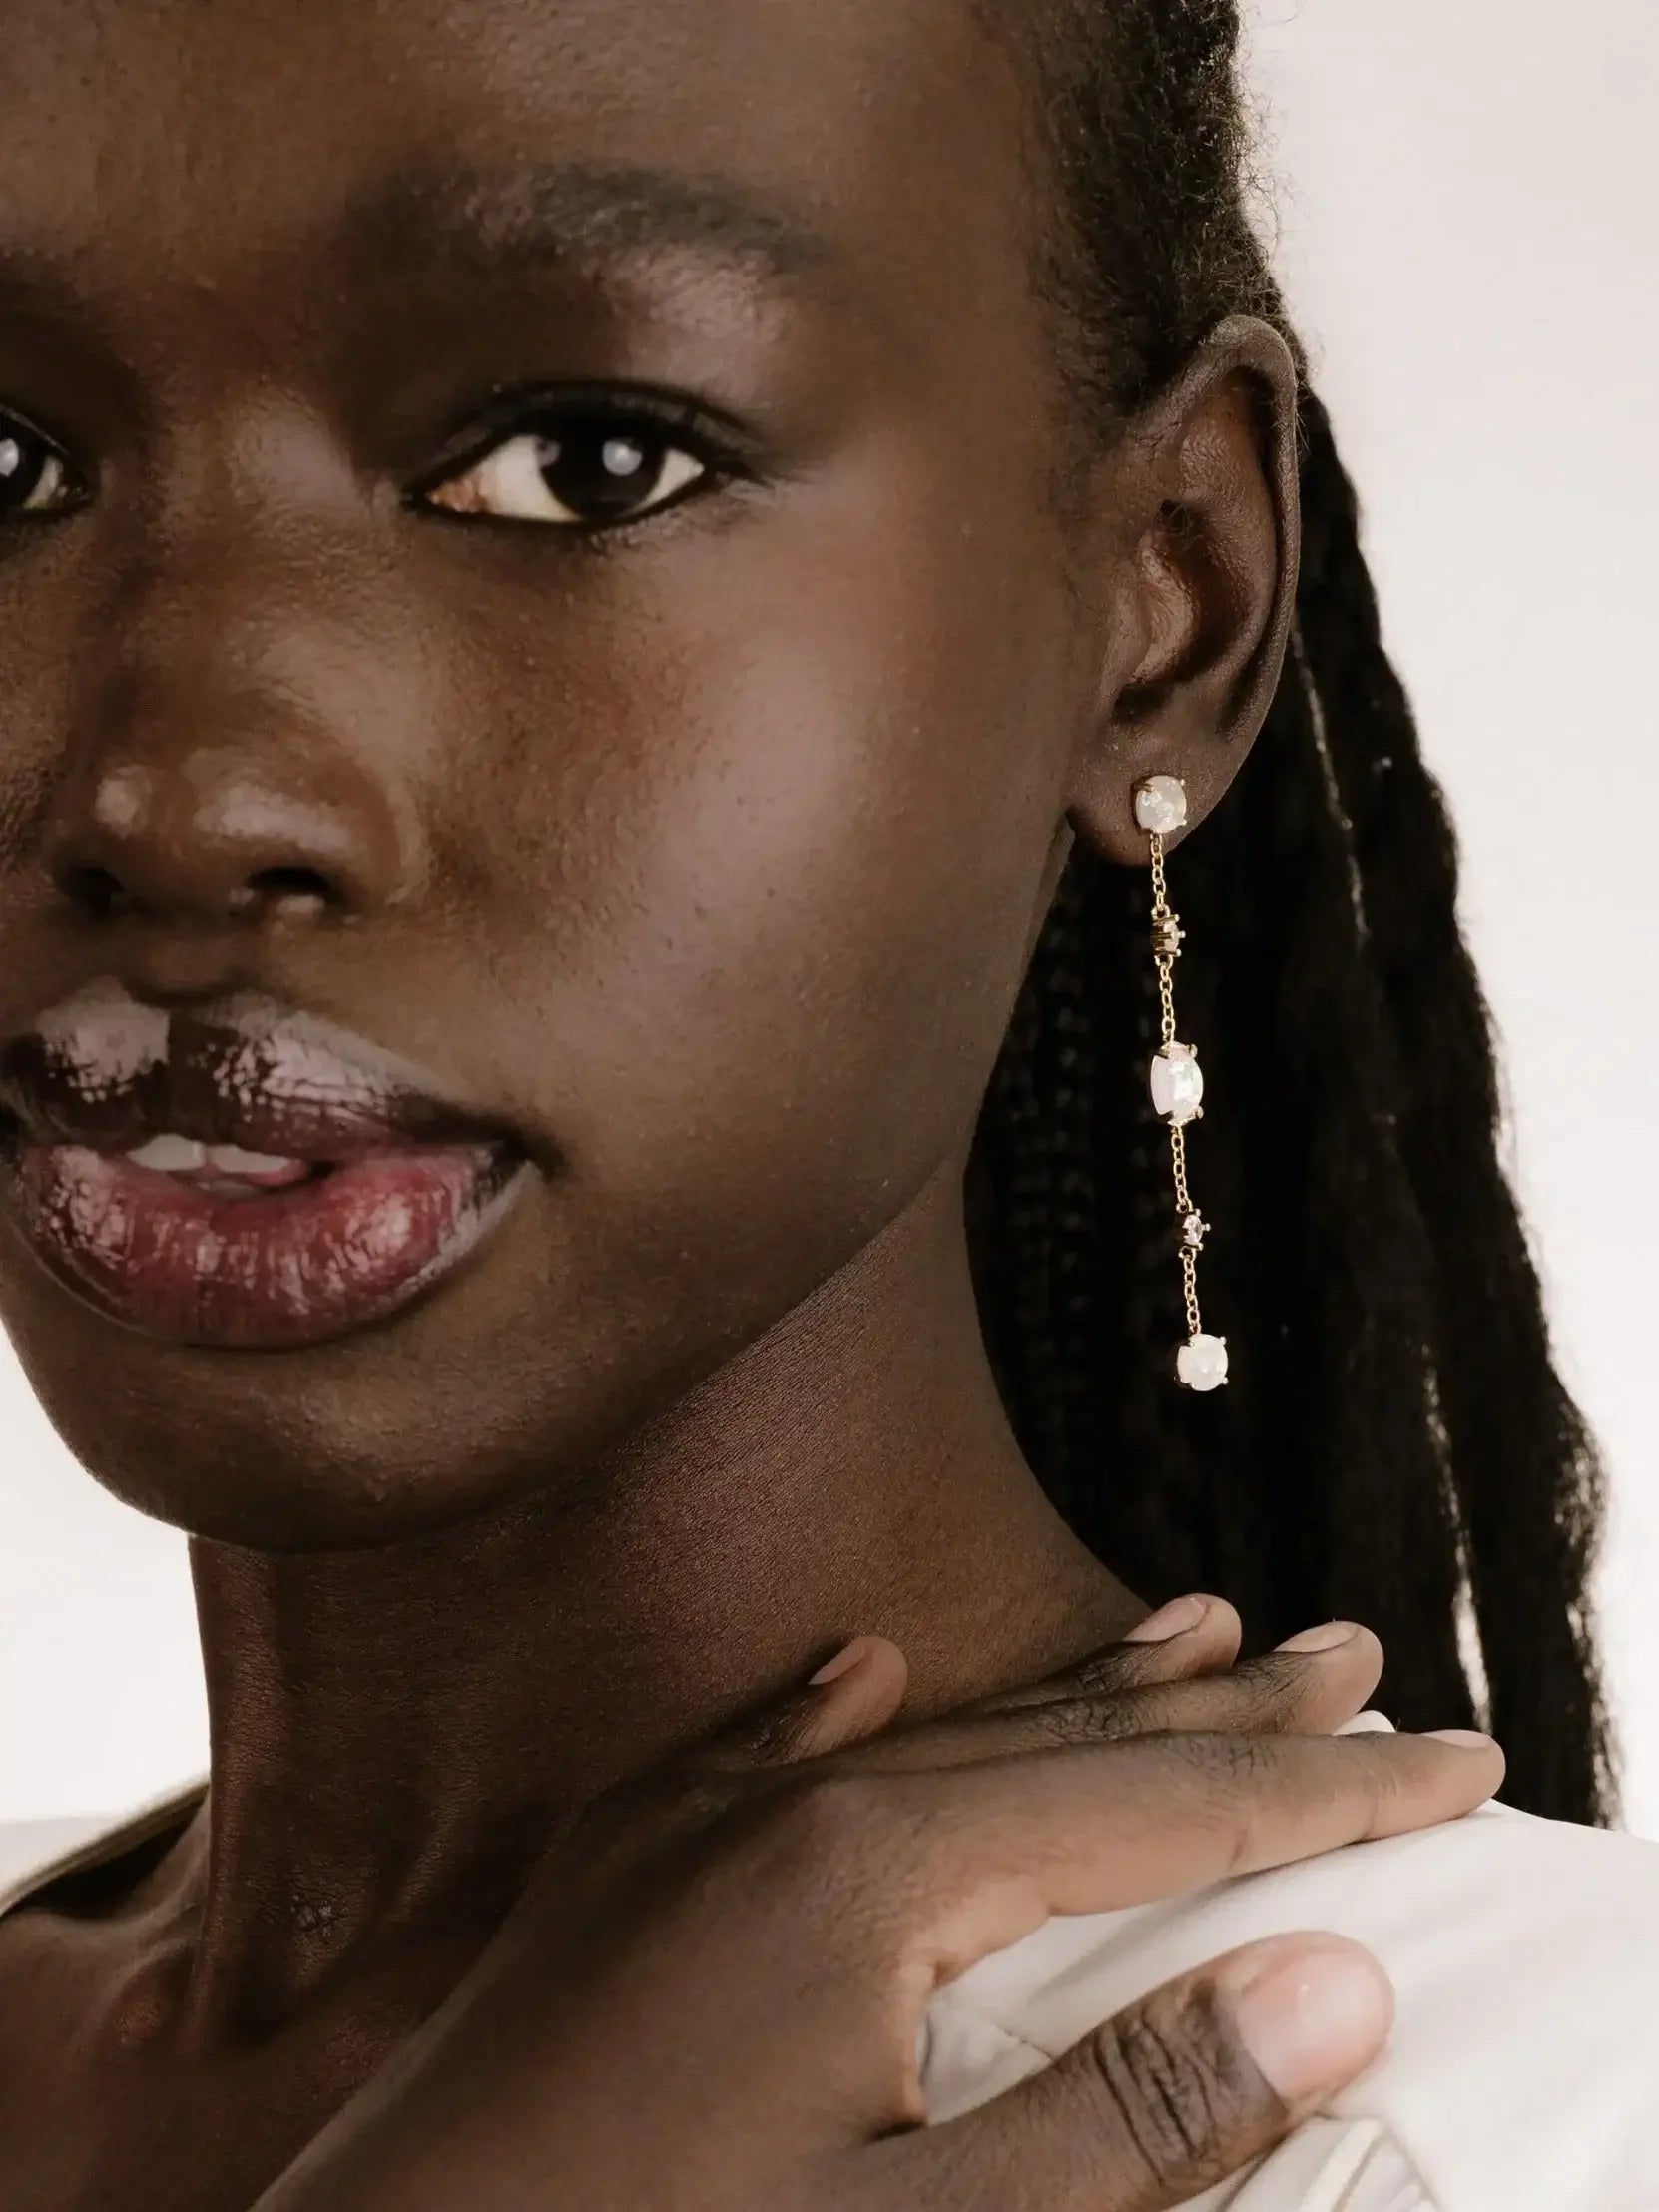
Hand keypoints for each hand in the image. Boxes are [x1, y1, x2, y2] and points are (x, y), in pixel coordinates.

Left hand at [253, 1604, 1501, 2211]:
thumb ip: (1129, 2119)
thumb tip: (1334, 1981)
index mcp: (882, 1875)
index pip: (1167, 1804)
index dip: (1328, 1787)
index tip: (1460, 1760)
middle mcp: (796, 1802)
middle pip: (1071, 1736)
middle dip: (1232, 1706)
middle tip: (1358, 1656)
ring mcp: (699, 1821)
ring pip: (945, 1726)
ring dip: (1082, 1687)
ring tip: (1193, 1624)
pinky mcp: (625, 1865)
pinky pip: (776, 1739)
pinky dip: (862, 1703)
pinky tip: (872, 1663)